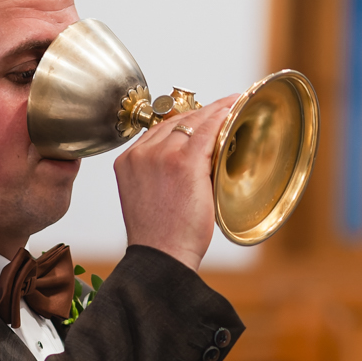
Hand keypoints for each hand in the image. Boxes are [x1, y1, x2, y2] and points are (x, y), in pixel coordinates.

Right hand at [115, 96, 238, 273]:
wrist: (161, 256)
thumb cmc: (160, 236)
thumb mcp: (147, 198)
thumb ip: (158, 175)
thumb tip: (187, 165)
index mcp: (128, 161)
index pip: (158, 130)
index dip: (183, 122)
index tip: (201, 118)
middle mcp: (141, 153)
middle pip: (175, 122)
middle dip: (201, 113)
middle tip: (223, 107)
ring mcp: (161, 155)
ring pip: (192, 122)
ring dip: (215, 111)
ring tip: (233, 104)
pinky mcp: (184, 162)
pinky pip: (207, 130)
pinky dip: (222, 117)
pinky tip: (233, 110)